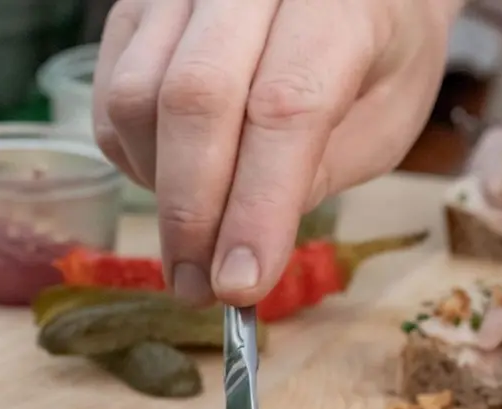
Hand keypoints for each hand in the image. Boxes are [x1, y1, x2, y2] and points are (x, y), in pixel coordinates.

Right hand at [93, 0, 459, 305]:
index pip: (285, 107)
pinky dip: (138, 159)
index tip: (242, 284)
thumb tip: (243, 238)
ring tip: (198, 230)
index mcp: (335, 3)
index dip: (257, 206)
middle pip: (195, 99)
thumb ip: (322, 169)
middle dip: (193, 213)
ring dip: (160, 190)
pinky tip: (178, 177)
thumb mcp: (389, 115)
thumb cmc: (378, 50)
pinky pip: (112, 98)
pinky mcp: (136, 8)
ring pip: (138, 99)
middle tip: (201, 287)